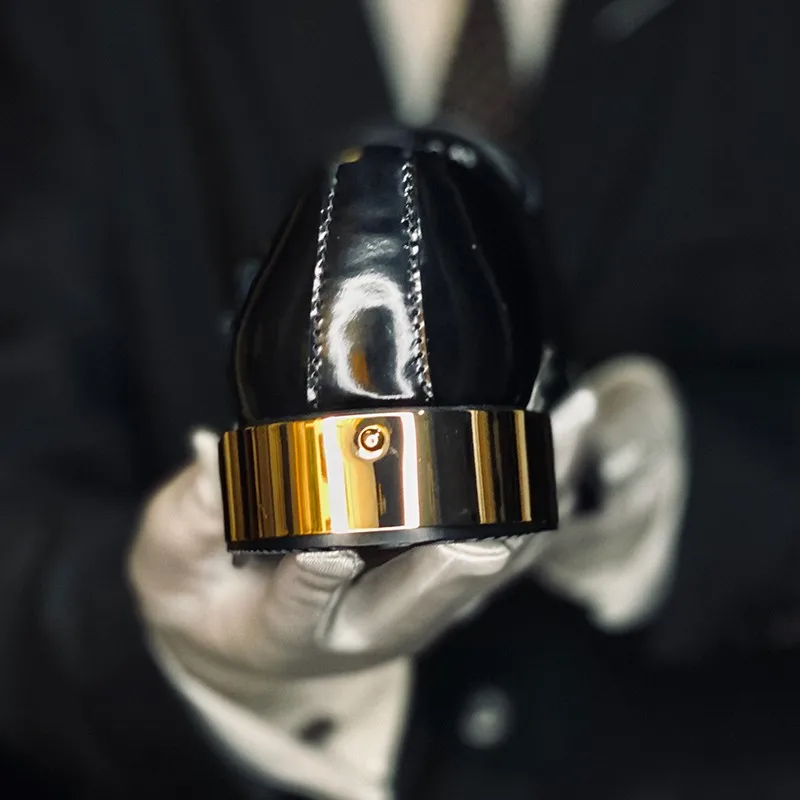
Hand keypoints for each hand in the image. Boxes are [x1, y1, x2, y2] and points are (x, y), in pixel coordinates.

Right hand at [126, 355, 685, 797]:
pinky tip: (563, 445)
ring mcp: (410, 608)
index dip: (318, 576)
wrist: (249, 642)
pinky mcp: (436, 587)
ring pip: (486, 566)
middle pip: (430, 592)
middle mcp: (365, 625)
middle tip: (516, 465)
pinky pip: (499, 549)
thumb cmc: (210, 600)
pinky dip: (532, 498)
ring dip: (530, 499)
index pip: (303, 604)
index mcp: (287, 628)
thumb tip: (215, 455)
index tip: (331, 545)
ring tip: (568, 426)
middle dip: (476, 535)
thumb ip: (192, 517)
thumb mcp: (172, 563)